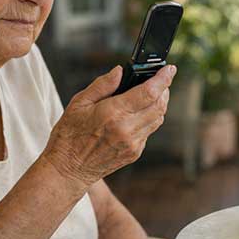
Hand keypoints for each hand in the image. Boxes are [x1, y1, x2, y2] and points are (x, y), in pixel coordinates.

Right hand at [42, 65, 175, 187]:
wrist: (68, 169)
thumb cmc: (70, 134)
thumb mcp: (79, 103)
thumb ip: (103, 85)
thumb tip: (120, 71)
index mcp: (113, 113)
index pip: (149, 93)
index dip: (163, 79)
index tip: (170, 69)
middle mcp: (127, 129)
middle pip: (159, 105)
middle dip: (164, 89)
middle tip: (161, 80)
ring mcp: (133, 143)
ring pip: (158, 118)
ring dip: (159, 104)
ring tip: (152, 93)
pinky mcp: (135, 153)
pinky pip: (149, 131)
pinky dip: (149, 118)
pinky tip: (139, 113)